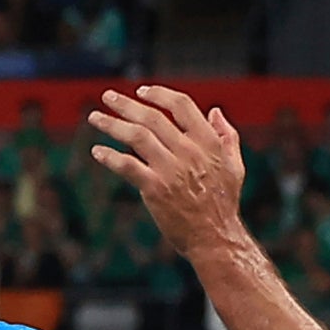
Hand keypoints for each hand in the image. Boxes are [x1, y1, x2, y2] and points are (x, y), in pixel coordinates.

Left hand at [86, 84, 249, 261]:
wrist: (215, 238)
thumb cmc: (224, 202)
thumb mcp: (234, 166)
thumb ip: (227, 136)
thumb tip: (214, 111)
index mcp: (209, 142)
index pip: (182, 106)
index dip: (159, 95)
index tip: (141, 91)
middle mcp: (189, 151)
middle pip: (153, 117)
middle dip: (126, 104)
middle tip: (107, 96)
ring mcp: (171, 169)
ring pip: (137, 136)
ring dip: (112, 124)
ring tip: (94, 117)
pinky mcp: (155, 189)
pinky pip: (127, 166)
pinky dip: (110, 157)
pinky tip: (97, 151)